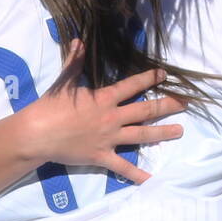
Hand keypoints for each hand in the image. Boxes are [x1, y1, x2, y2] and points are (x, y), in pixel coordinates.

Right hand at [25, 39, 186, 183]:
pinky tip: (152, 179)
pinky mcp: (102, 156)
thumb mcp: (63, 81)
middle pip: (145, 110)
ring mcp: (109, 138)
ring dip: (162, 133)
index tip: (164, 76)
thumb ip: (74, 62)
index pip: (132, 86)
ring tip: (179, 131)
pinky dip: (138, 174)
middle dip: (167, 106)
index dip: (149, 79)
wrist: (37, 133)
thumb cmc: (49, 106)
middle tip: (184, 104)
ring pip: (142, 135)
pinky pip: (123, 167)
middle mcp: (111, 117)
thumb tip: (79, 40)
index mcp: (104, 98)